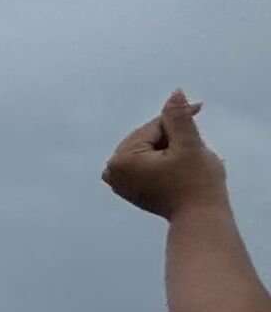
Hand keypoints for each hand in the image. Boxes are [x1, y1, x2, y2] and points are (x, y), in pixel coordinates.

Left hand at [105, 92, 227, 218]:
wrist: (199, 218)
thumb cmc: (196, 182)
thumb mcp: (189, 145)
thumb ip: (178, 118)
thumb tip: (174, 93)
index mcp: (121, 160)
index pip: (154, 127)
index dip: (179, 119)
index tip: (200, 108)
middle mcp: (112, 171)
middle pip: (149, 139)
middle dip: (174, 137)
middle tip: (194, 146)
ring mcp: (118, 182)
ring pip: (149, 150)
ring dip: (170, 148)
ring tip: (185, 163)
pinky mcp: (127, 189)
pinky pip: (146, 163)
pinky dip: (161, 160)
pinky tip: (176, 170)